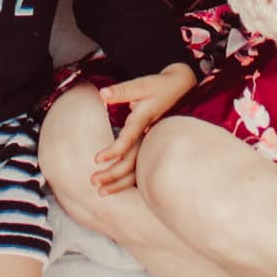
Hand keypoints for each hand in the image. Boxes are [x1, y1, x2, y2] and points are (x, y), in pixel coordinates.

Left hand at [90, 62, 197, 195]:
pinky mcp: (155, 147)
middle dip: (112, 174)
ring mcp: (154, 143)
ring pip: (139, 169)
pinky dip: (130, 181)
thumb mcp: (141, 84)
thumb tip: (102, 93)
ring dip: (120, 182)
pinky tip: (118, 188)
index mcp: (144, 119)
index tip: (97, 159)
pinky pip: (143, 168)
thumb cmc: (160, 86)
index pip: (129, 138)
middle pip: (133, 160)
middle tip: (92, 181)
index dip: (114, 149)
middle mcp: (149, 135)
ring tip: (102, 192)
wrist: (184, 89)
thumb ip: (121, 91)